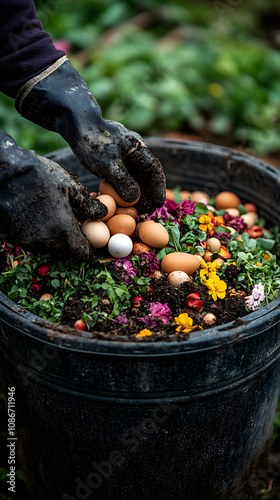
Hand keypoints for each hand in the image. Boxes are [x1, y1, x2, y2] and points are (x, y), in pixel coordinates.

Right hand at [0, 131, 106, 258]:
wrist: (3, 171)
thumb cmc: (40, 175)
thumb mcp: (70, 186)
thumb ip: (88, 205)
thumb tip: (104, 214)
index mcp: (64, 231)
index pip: (81, 253)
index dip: (88, 249)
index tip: (90, 242)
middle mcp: (45, 241)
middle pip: (64, 250)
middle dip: (70, 240)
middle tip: (72, 223)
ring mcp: (27, 241)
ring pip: (47, 246)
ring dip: (53, 237)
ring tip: (53, 215)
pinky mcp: (12, 237)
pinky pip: (31, 240)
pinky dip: (36, 232)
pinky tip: (36, 214)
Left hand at [17, 60, 165, 213]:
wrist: (74, 124)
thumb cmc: (92, 142)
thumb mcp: (108, 165)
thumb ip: (123, 182)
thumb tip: (135, 199)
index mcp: (137, 147)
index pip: (154, 170)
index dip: (158, 188)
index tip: (158, 204)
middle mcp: (132, 150)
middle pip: (146, 174)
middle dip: (148, 193)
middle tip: (147, 211)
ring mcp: (122, 153)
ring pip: (134, 176)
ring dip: (137, 193)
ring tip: (136, 209)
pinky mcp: (111, 157)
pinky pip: (123, 175)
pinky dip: (124, 188)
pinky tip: (120, 199)